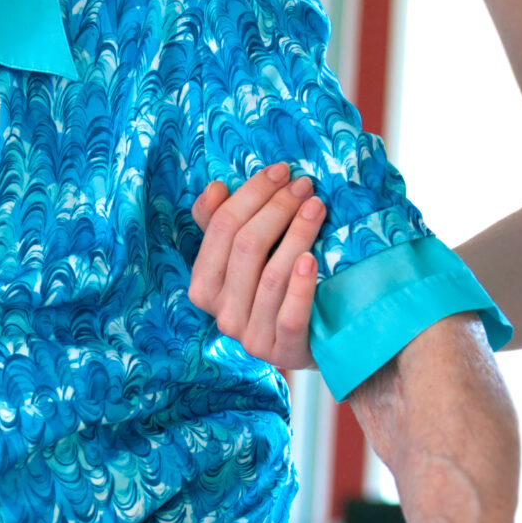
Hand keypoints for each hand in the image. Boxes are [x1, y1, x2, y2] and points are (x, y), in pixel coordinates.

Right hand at [189, 164, 324, 371]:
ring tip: (317, 207)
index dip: (251, 194)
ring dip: (297, 234)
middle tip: (304, 186)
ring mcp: (251, 335)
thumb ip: (221, 224)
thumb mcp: (244, 257)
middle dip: (277, 208)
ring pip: (271, 276)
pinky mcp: (283, 351)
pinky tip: (312, 258)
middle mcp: (222, 314)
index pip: (221, 229)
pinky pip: (289, 315)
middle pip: (246, 248)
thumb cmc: (274, 290)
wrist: (312, 342)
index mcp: (204, 286)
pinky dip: (301, 285)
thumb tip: (216, 188)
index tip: (281, 171)